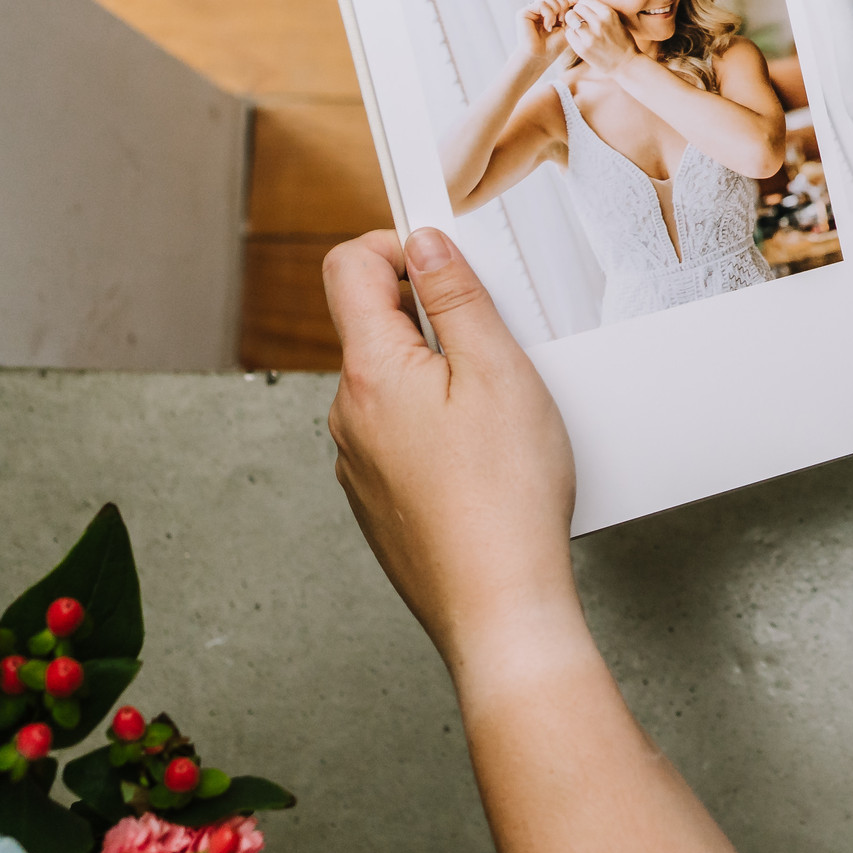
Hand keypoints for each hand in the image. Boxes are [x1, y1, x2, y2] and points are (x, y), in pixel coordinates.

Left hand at [321, 228, 579, 681]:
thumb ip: (458, 298)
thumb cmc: (505, 498)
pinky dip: (438, 429)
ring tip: (500, 415)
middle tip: (497, 345)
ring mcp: (358, 463)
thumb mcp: (500, 372)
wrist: (497, 607)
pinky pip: (400, 437)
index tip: (445, 260)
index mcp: (371, 372)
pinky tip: (485, 461)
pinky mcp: (378, 500)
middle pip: (374, 327)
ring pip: (391, 386)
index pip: (349, 268)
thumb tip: (426, 245)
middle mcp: (348, 415)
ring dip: (439, 379)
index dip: (397, 245)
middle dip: (432, 318)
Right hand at [516, 0, 571, 64]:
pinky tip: (548, 26)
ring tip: (555, 23)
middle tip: (562, 20)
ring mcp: (531, 10)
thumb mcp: (567, 27)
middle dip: (562, 4)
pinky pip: (541, 4)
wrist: (541, 57)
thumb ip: (570, 13)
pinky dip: (548, 14)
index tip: (574, 6)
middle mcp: (538, 9)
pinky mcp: (524, 12)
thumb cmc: (553, 46)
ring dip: (555, 8)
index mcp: (548, 11)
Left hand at [561, 0, 643, 71]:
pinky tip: (578, 38)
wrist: (626, 63)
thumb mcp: (616, 21)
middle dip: (577, 13)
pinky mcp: (583, 48)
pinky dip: (571, 34)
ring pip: (571, 19)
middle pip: (576, 8)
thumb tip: (583, 4)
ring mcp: (590, 36)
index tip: (585, 13)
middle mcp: (599, 23)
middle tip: (580, 20)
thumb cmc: (622, 42)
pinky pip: (569, 34)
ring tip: (578, 28)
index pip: (585, 1)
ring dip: (572, 23)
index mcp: (608, 14)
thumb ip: (600, 12)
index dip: (583, 6)